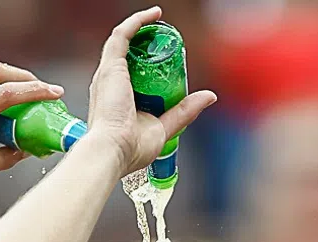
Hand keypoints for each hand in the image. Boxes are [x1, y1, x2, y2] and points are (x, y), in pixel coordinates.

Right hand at [79, 7, 217, 175]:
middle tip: (167, 42)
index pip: (131, 74)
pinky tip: (154, 15)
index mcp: (117, 100)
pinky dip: (138, 21)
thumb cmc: (131, 147)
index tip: (168, 60)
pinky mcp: (111, 66)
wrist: (113, 150)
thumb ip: (184, 111)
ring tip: (160, 21)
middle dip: (146, 44)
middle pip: (128, 55)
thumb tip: (208, 96)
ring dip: (142, 27)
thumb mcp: (165, 126)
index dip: (148, 63)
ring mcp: (108, 73)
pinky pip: (123, 34)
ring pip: (124, 41)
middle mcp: (109, 83)